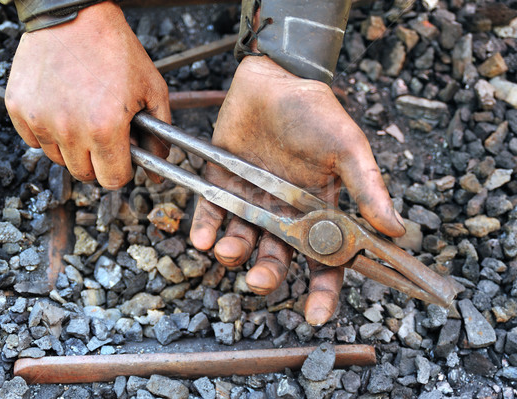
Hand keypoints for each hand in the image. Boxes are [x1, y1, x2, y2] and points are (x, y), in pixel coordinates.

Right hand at [5, 2, 169, 188]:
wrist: (75, 14)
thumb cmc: (115, 48)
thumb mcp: (152, 90)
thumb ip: (159, 135)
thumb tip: (159, 169)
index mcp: (105, 127)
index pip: (112, 180)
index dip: (122, 170)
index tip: (122, 158)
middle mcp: (70, 129)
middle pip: (84, 174)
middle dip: (98, 160)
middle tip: (104, 135)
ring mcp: (40, 120)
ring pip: (58, 159)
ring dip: (72, 147)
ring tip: (82, 116)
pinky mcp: (18, 109)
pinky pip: (34, 141)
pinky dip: (48, 132)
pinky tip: (60, 108)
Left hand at [190, 56, 405, 325]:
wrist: (275, 78)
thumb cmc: (316, 111)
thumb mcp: (348, 146)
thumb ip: (368, 187)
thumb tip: (397, 230)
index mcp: (319, 211)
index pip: (324, 261)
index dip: (323, 292)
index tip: (316, 315)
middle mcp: (285, 212)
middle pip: (277, 258)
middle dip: (268, 275)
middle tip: (261, 280)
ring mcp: (252, 200)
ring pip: (242, 241)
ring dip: (234, 254)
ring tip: (228, 252)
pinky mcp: (221, 183)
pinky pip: (211, 214)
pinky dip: (204, 229)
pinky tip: (203, 239)